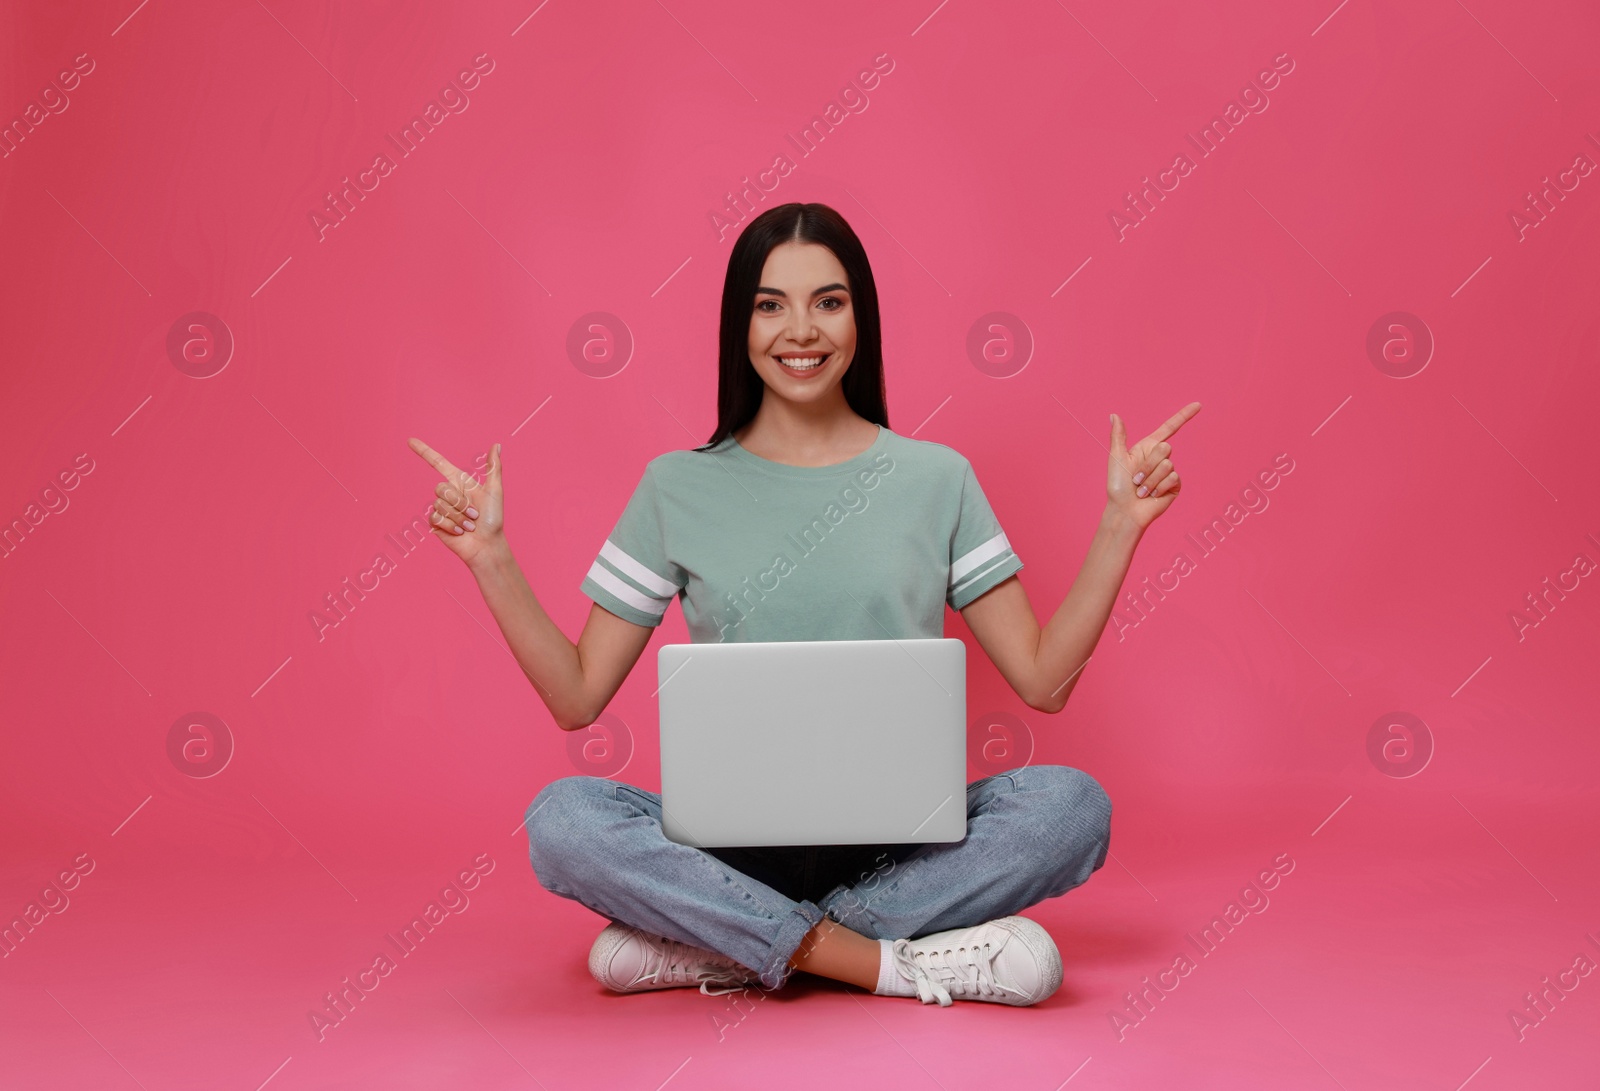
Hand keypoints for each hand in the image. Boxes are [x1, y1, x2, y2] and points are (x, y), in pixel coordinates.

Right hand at [407, 437, 504, 566]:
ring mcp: (441, 508)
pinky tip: (460, 532)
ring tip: (469, 526)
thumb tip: (496, 445)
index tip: (410, 440)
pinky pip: (436, 517)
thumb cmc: (493, 519)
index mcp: (460, 482)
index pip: (438, 463)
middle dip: (459, 503)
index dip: (424, 451)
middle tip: (474, 514)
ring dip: (458, 517)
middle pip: (440, 488)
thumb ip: (494, 468)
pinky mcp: (436, 523)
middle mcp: (449, 494)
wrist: (487, 545)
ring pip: (439, 505)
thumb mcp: (495, 491)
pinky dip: (451, 525)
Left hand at [1107, 402, 1200, 529]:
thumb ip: (1118, 436)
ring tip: (1141, 490)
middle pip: (1166, 448)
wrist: (1125, 510)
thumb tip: (1114, 415)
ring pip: (1168, 465)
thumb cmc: (1118, 486)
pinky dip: (1158, 487)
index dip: (1184, 415)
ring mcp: (1169, 472)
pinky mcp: (1175, 485)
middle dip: (1148, 465)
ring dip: (1150, 479)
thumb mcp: (1116, 457)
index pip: (1169, 428)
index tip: (1198, 404)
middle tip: (1136, 479)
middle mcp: (1160, 458)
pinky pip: (1173, 478)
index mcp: (1148, 447)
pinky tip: (1152, 495)